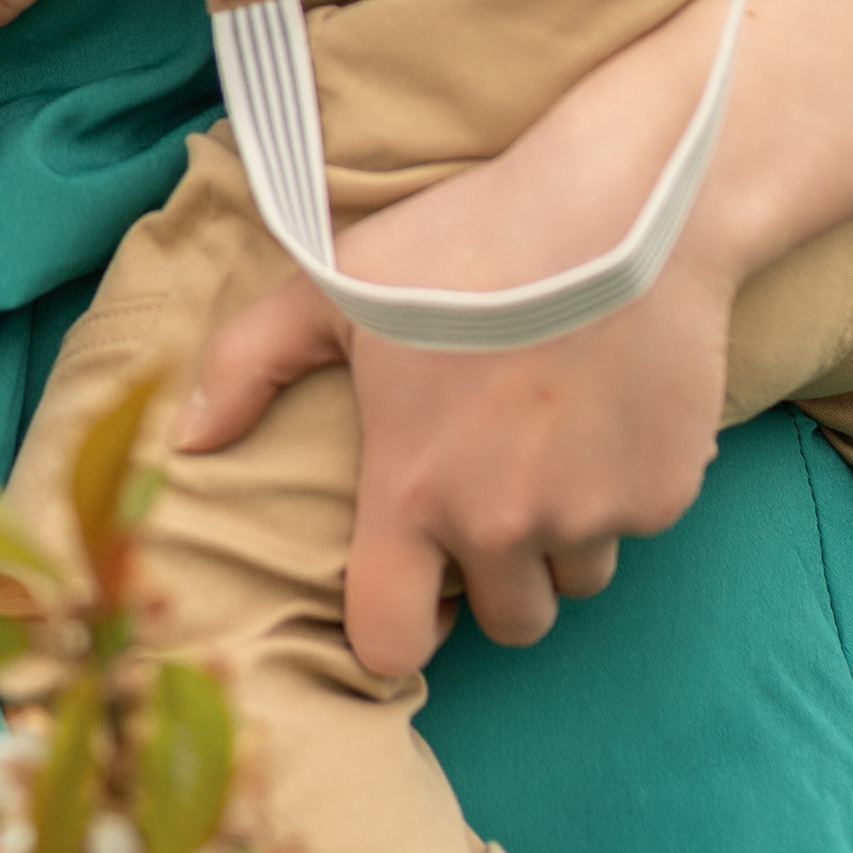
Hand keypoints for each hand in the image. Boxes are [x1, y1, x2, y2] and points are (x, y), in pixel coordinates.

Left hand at [177, 40, 739, 678]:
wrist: (621, 208)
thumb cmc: (466, 240)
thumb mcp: (338, 286)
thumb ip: (248, 364)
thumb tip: (187, 439)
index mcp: (412, 492)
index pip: (390, 644)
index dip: (396, 629)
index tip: (408, 589)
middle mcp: (502, 526)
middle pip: (507, 621)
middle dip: (496, 576)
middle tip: (489, 491)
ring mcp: (592, 516)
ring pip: (576, 575)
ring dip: (561, 536)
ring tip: (548, 441)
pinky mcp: (665, 495)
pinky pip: (637, 523)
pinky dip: (623, 488)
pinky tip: (606, 408)